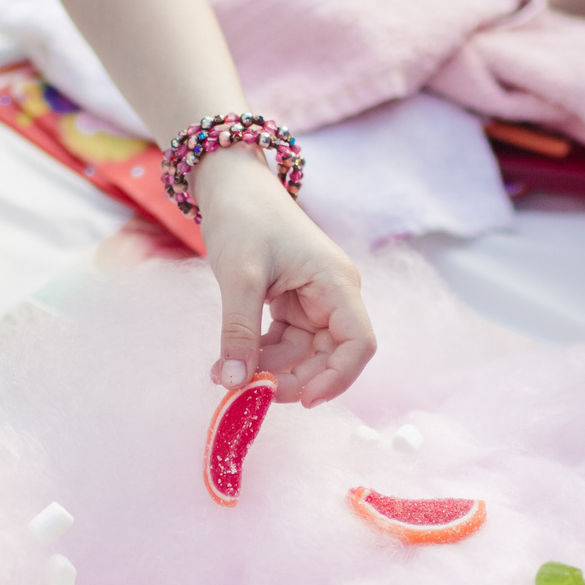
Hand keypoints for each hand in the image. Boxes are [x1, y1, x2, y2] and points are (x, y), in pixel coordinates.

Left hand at [194, 152, 374, 404]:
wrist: (230, 184)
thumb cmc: (244, 218)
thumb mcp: (240, 276)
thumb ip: (240, 332)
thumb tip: (235, 383)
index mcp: (336, 284)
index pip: (358, 344)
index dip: (338, 378)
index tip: (303, 401)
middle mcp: (332, 296)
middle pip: (329, 356)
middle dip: (294, 378)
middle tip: (250, 393)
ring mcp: (312, 302)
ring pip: (302, 354)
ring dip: (270, 370)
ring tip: (226, 375)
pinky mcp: (290, 304)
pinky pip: (283, 343)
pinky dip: (259, 356)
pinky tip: (230, 361)